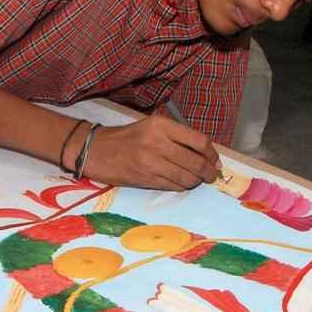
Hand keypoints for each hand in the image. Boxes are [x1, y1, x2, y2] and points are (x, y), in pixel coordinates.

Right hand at [81, 116, 221, 190]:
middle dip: (208, 172)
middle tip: (212, 175)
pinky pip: (172, 186)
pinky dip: (181, 186)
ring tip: (197, 180)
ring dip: (196, 182)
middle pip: (195, 162)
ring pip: (186, 177)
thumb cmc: (126, 137)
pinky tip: (182, 184)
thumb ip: (175, 136)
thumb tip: (203, 152)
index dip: (212, 154)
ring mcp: (152, 162)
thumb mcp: (151, 126)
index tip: (215, 160)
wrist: (95, 150)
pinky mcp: (145, 179)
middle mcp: (158, 143)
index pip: (199, 141)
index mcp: (162, 125)